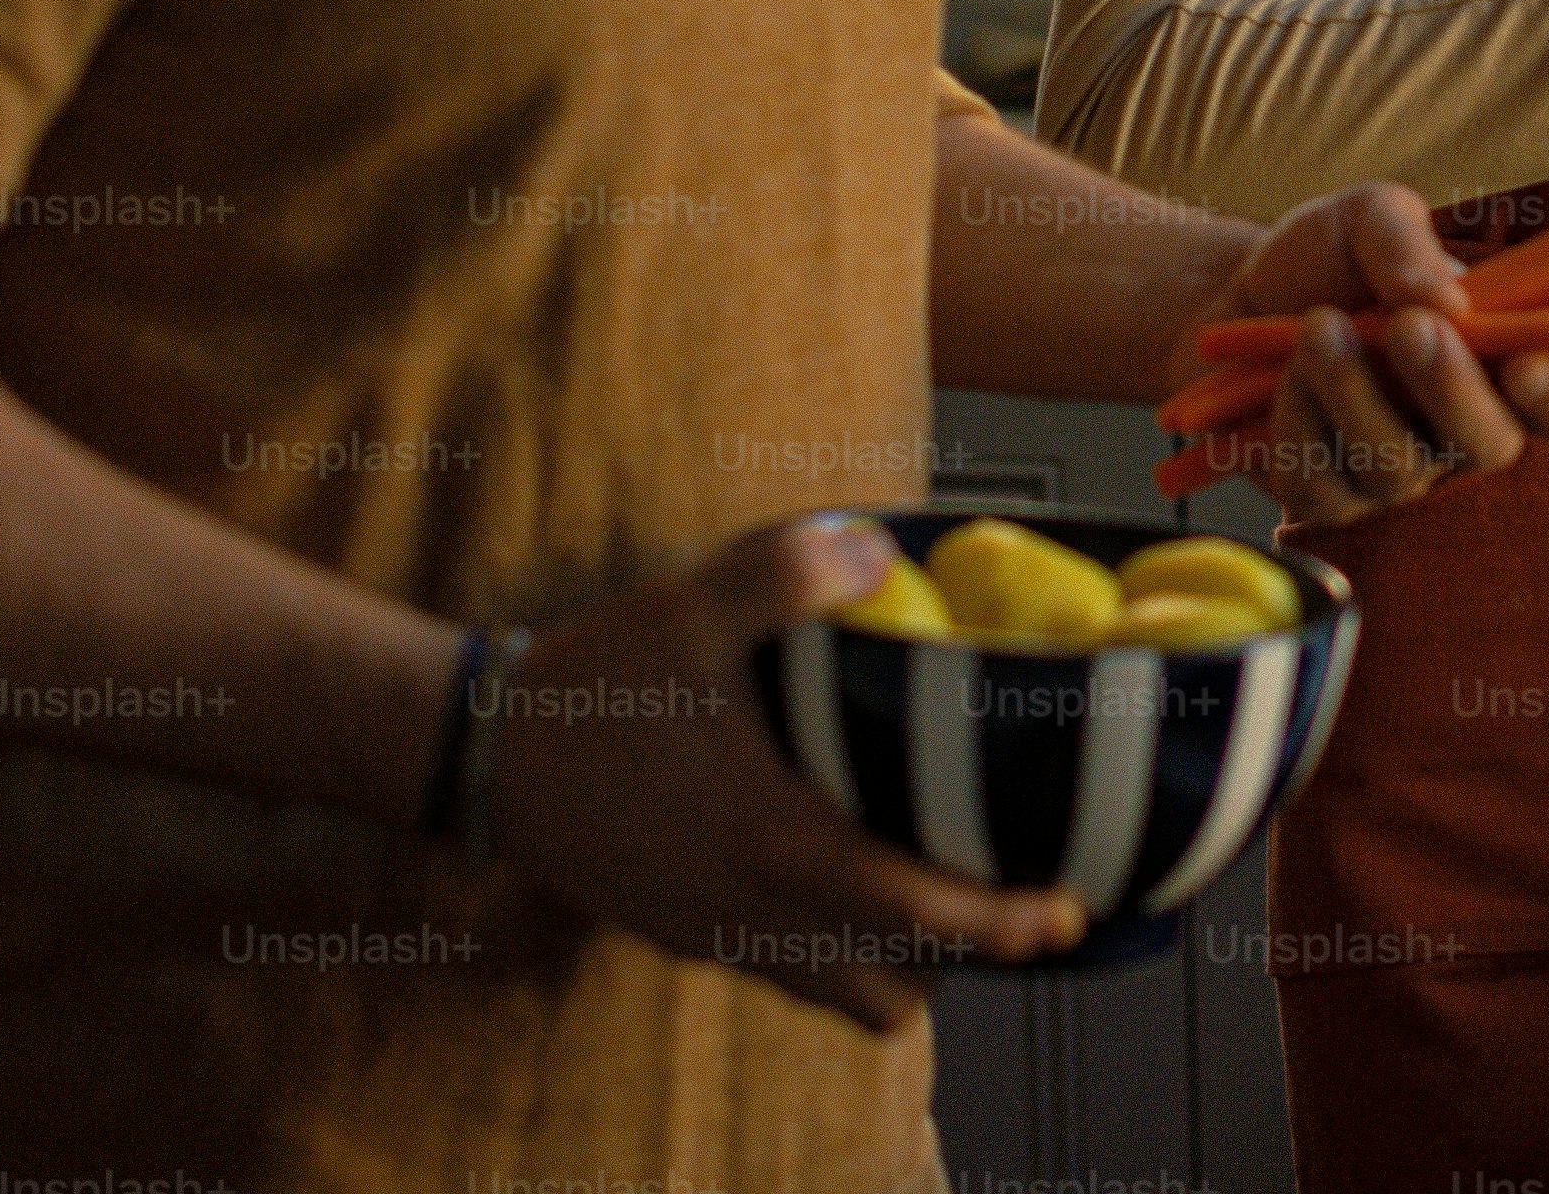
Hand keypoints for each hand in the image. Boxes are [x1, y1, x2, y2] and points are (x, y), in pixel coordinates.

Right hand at [483, 513, 1081, 1028]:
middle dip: (971, 954)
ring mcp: (719, 936)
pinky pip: (794, 977)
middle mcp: (753, 909)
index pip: (913, 909)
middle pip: (896, 979)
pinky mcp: (691, 938)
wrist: (484, 756)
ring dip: (907, 962)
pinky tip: (856, 882)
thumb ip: (788, 572)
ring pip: (847, 996)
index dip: (999, 922)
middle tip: (1024, 902)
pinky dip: (844, 954)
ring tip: (945, 895)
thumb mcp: (689, 604)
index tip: (1064, 911)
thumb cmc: (593, 684)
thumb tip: (878, 553)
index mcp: (771, 839)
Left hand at [1185, 179, 1548, 525]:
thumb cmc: (1326, 259)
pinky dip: (1298, 425)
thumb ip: (1405, 242)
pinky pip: (1324, 487)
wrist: (1231, 296)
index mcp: (1498, 360)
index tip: (1526, 364)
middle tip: (1405, 327)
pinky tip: (1280, 375)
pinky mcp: (1329, 498)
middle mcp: (1460, 428)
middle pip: (1490, 446)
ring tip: (1315, 326)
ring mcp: (1397, 471)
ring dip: (1355, 394)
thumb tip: (1447, 302)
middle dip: (1451, 390)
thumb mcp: (1366, 217)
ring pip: (1400, 469)